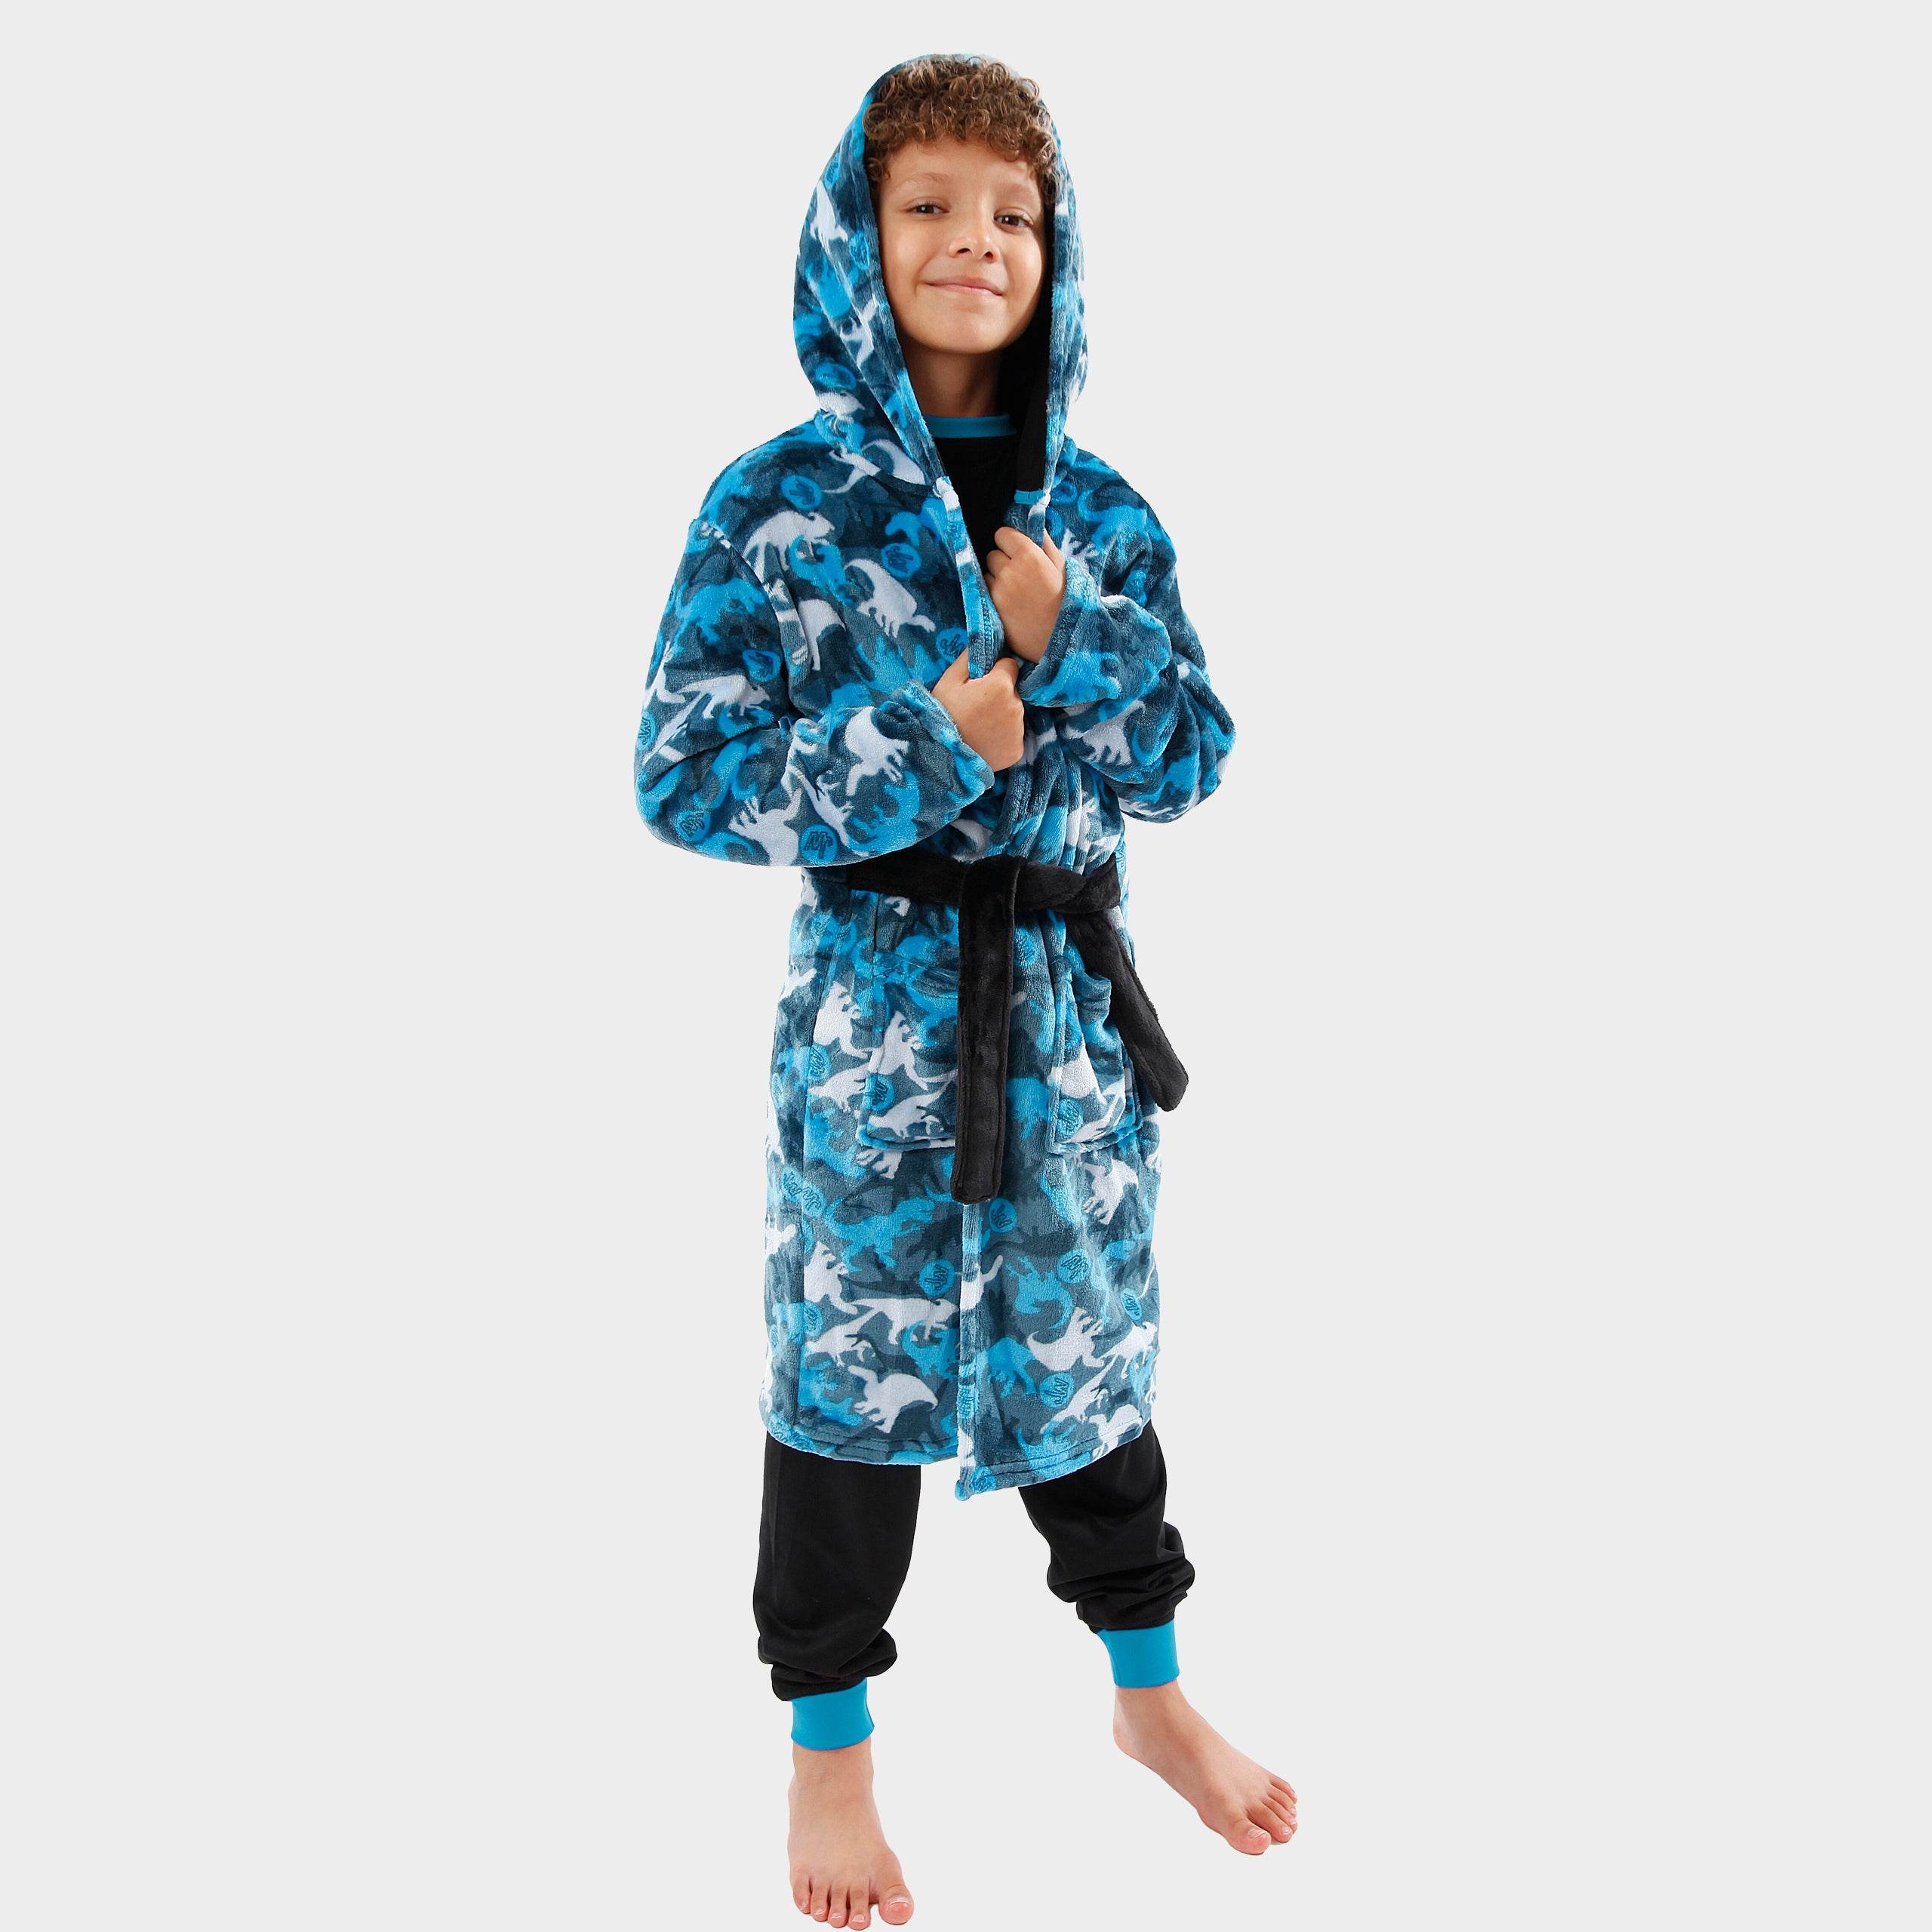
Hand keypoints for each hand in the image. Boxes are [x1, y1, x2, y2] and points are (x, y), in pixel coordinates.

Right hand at [931, 647, 1024, 771]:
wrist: (939, 756)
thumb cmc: (941, 714)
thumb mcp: (948, 679)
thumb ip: (970, 656)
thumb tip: (984, 640)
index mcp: (1001, 685)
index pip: (1010, 665)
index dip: (994, 671)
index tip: (979, 683)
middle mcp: (1016, 706)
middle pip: (1013, 690)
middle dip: (999, 694)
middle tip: (975, 707)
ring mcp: (1018, 731)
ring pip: (1014, 712)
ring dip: (1002, 715)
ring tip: (978, 725)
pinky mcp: (1017, 751)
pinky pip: (1014, 735)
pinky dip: (1003, 736)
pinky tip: (985, 739)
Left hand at [983, 526, 1064, 663]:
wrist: (1060, 639)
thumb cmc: (1065, 601)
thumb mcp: (1062, 567)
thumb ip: (1044, 542)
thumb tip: (1031, 522)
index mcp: (1029, 555)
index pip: (1001, 534)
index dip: (1010, 542)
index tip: (1018, 552)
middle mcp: (1009, 570)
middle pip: (992, 554)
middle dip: (1003, 561)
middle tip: (1020, 576)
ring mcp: (997, 591)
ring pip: (986, 574)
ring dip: (996, 579)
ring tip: (1016, 593)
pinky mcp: (991, 609)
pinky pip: (984, 592)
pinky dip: (994, 595)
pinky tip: (1010, 605)